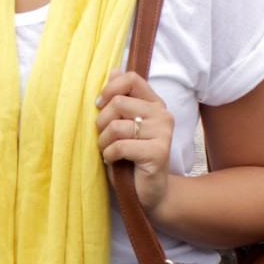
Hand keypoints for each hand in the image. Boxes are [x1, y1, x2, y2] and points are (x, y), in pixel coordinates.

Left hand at [96, 67, 174, 213]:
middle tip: (102, 137)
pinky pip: (121, 145)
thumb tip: (114, 70)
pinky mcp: (158, 152)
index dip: (109, 89)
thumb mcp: (121, 124)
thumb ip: (119, 98)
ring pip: (117, 125)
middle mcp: (162, 114)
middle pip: (118, 102)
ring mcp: (163, 133)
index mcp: (154, 103)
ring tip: (106, 150)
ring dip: (103, 141)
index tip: (99, 105)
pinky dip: (109, 155)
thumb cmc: (129, 157)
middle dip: (101, 122)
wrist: (147, 193)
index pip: (131, 78)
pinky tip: (113, 161)